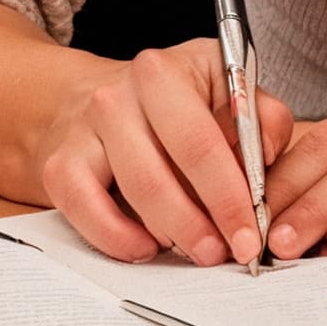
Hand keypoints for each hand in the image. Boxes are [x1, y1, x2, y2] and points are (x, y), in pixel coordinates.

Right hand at [27, 40, 284, 263]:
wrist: (89, 102)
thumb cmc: (172, 108)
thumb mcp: (223, 93)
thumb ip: (260, 119)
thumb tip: (267, 157)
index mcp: (165, 72)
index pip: (201, 141)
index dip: (230, 195)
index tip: (251, 233)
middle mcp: (119, 94)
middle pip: (163, 172)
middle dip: (201, 223)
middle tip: (224, 253)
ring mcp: (85, 129)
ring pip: (131, 193)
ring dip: (170, 233)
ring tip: (196, 250)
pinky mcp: (59, 163)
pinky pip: (85, 210)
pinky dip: (118, 239)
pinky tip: (146, 248)